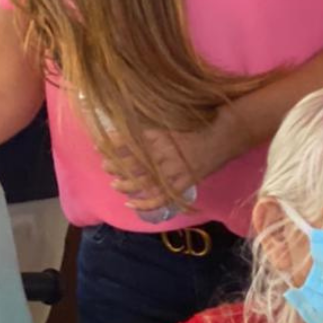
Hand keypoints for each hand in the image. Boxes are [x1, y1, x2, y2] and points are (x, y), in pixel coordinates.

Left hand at [104, 105, 243, 214]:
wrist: (224, 134)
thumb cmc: (197, 123)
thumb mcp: (169, 118)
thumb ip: (150, 126)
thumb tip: (129, 126)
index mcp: (156, 133)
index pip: (125, 141)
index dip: (109, 145)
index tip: (99, 147)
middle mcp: (161, 152)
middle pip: (129, 163)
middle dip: (113, 166)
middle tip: (105, 167)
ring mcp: (171, 170)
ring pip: (140, 182)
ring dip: (124, 185)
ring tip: (115, 184)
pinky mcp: (181, 184)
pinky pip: (159, 198)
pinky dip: (143, 204)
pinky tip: (131, 204)